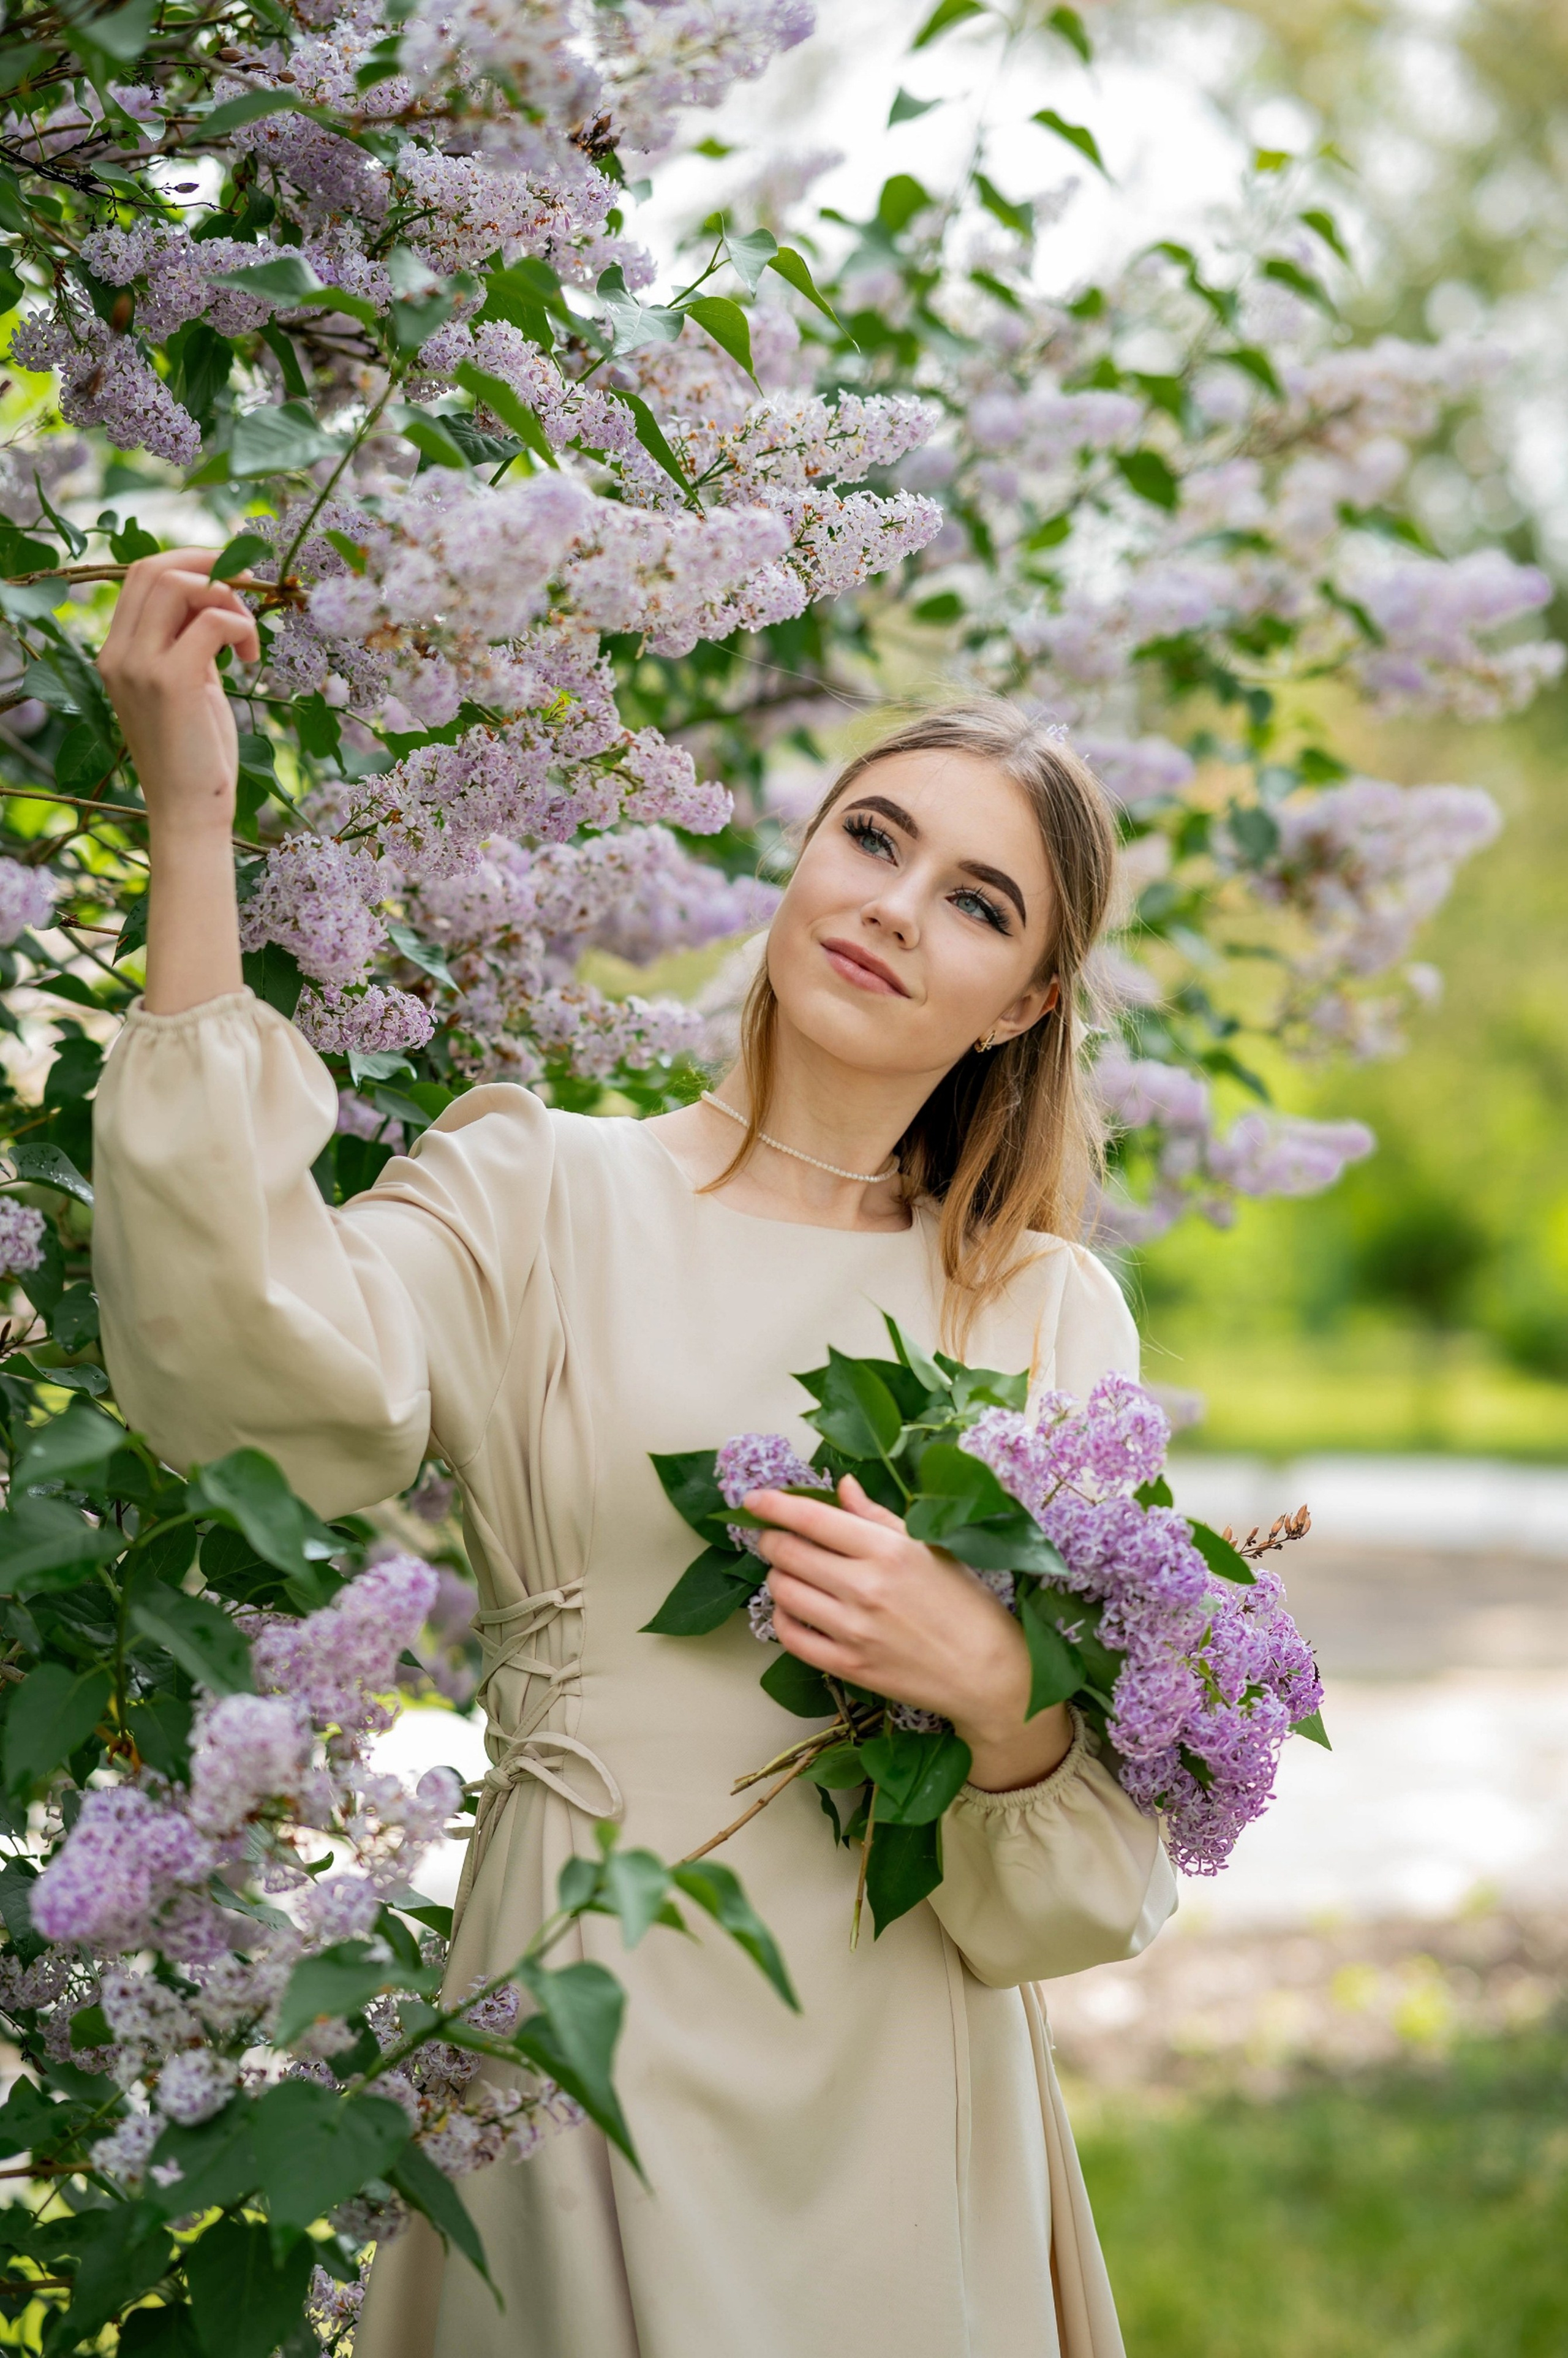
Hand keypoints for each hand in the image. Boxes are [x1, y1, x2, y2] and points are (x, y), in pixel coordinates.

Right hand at [97, 548, 259, 842]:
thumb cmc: (195, 755)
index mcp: (116, 652)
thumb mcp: (186, 688)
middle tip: (251, 586)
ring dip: (228, 597)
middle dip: (209, 565)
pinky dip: (241, 625)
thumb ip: (186, 646)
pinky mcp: (172, 680)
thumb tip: (213, 606)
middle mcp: (118, 653)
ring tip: (249, 640)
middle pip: (155, 569)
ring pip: (180, 587)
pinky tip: (251, 658)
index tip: (230, 574)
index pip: (140, 576)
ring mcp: (140, 665)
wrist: (189, 811)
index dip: (188, 560)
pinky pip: (212, 621)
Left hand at [749, 1474, 1074, 1792]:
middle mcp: (865, 1587)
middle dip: (772, 1539)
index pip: (811, 1519)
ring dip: (777, 1577)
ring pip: (783, 1592)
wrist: (988, 1672)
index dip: (774, 1505)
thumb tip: (841, 1487)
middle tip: (774, 1537)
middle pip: (788, 1553)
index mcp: (887, 1550)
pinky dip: (783, 1618)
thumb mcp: (928, 1546)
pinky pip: (792, 1638)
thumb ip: (878, 1516)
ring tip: (790, 1572)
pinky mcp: (849, 1667)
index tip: (753, 1499)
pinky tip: (795, 1609)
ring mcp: (854, 1631)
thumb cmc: (964, 1602)